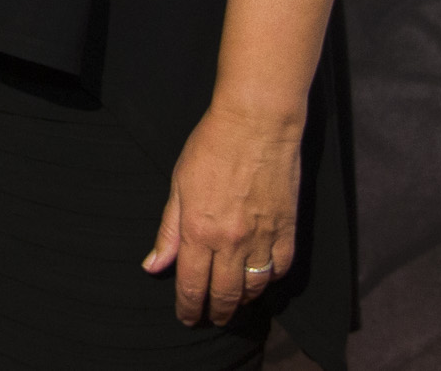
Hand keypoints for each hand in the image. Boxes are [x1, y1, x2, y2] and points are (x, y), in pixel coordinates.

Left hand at [141, 101, 302, 325]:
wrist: (255, 124)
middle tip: (212, 317)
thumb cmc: (210, 147)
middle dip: (217, 312)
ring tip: (234, 300)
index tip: (187, 317)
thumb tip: (153, 265)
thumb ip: (168, 230)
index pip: (192, 286)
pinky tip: (260, 277)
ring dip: (242, 300)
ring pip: (254, 287)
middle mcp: (231, 241)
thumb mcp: (178, 185)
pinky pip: (280, 268)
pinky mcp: (287, 229)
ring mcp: (262, 237)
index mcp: (199, 231)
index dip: (188, 308)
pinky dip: (269, 279)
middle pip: (225, 295)